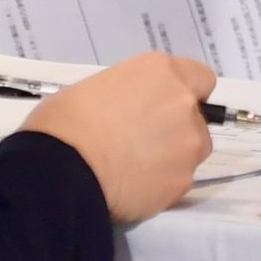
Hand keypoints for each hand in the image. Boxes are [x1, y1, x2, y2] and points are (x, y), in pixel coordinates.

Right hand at [21, 51, 215, 224]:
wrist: (61, 169)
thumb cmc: (65, 123)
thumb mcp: (94, 89)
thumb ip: (127, 97)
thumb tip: (125, 112)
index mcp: (161, 71)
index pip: (200, 79)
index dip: (186, 95)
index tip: (165, 109)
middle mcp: (183, 103)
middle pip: (196, 120)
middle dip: (176, 131)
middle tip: (142, 144)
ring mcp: (187, 143)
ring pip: (192, 153)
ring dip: (173, 159)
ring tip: (134, 171)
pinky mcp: (181, 182)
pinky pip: (178, 183)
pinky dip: (161, 187)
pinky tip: (131, 189)